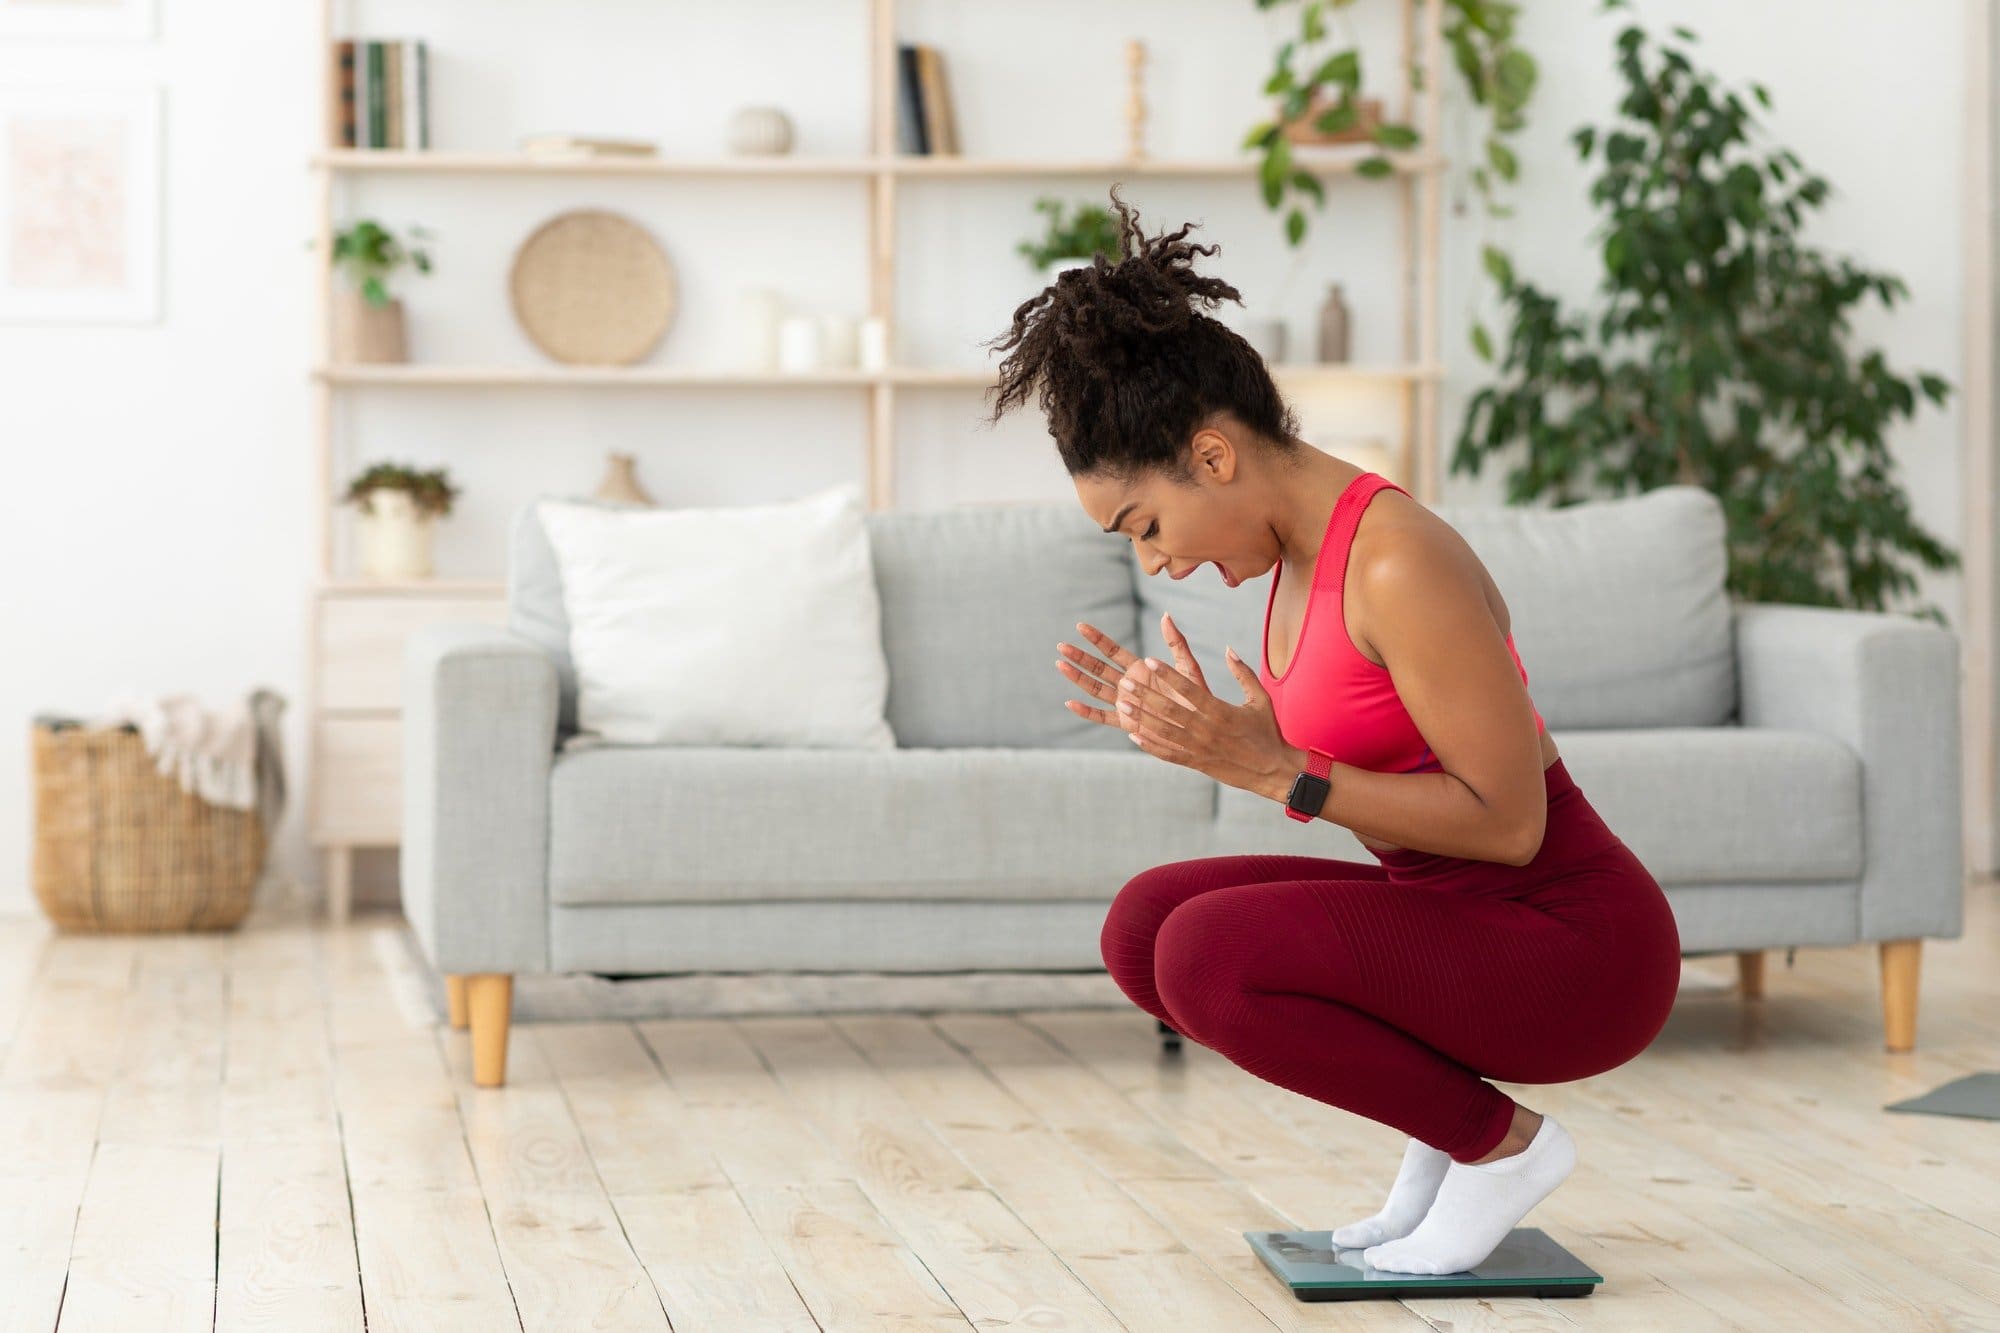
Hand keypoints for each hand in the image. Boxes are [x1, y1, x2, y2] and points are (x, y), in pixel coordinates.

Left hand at [1057, 612, 1302, 800]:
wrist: (1273, 772)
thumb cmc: (1267, 732)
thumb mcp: (1260, 699)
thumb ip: (1243, 673)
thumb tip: (1229, 649)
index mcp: (1221, 711)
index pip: (1188, 689)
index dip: (1167, 674)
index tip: (1149, 660)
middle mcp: (1206, 730)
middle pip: (1169, 709)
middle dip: (1145, 694)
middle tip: (1125, 681)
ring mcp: (1199, 748)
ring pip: (1164, 731)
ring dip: (1141, 717)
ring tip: (1122, 704)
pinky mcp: (1196, 763)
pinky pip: (1168, 754)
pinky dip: (1149, 745)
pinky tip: (1133, 735)